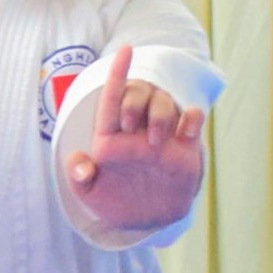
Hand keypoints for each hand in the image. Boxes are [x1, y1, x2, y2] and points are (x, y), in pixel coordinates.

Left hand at [62, 43, 207, 226]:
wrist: (147, 222)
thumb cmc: (116, 204)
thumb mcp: (91, 197)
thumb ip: (79, 179)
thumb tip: (79, 161)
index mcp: (111, 137)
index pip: (111, 99)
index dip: (118, 73)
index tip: (125, 50)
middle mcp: (136, 131)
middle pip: (138, 94)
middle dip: (134, 101)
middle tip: (129, 125)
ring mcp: (161, 137)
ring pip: (165, 103)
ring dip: (160, 114)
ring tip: (155, 143)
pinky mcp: (183, 148)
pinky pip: (192, 120)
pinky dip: (192, 117)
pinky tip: (186, 129)